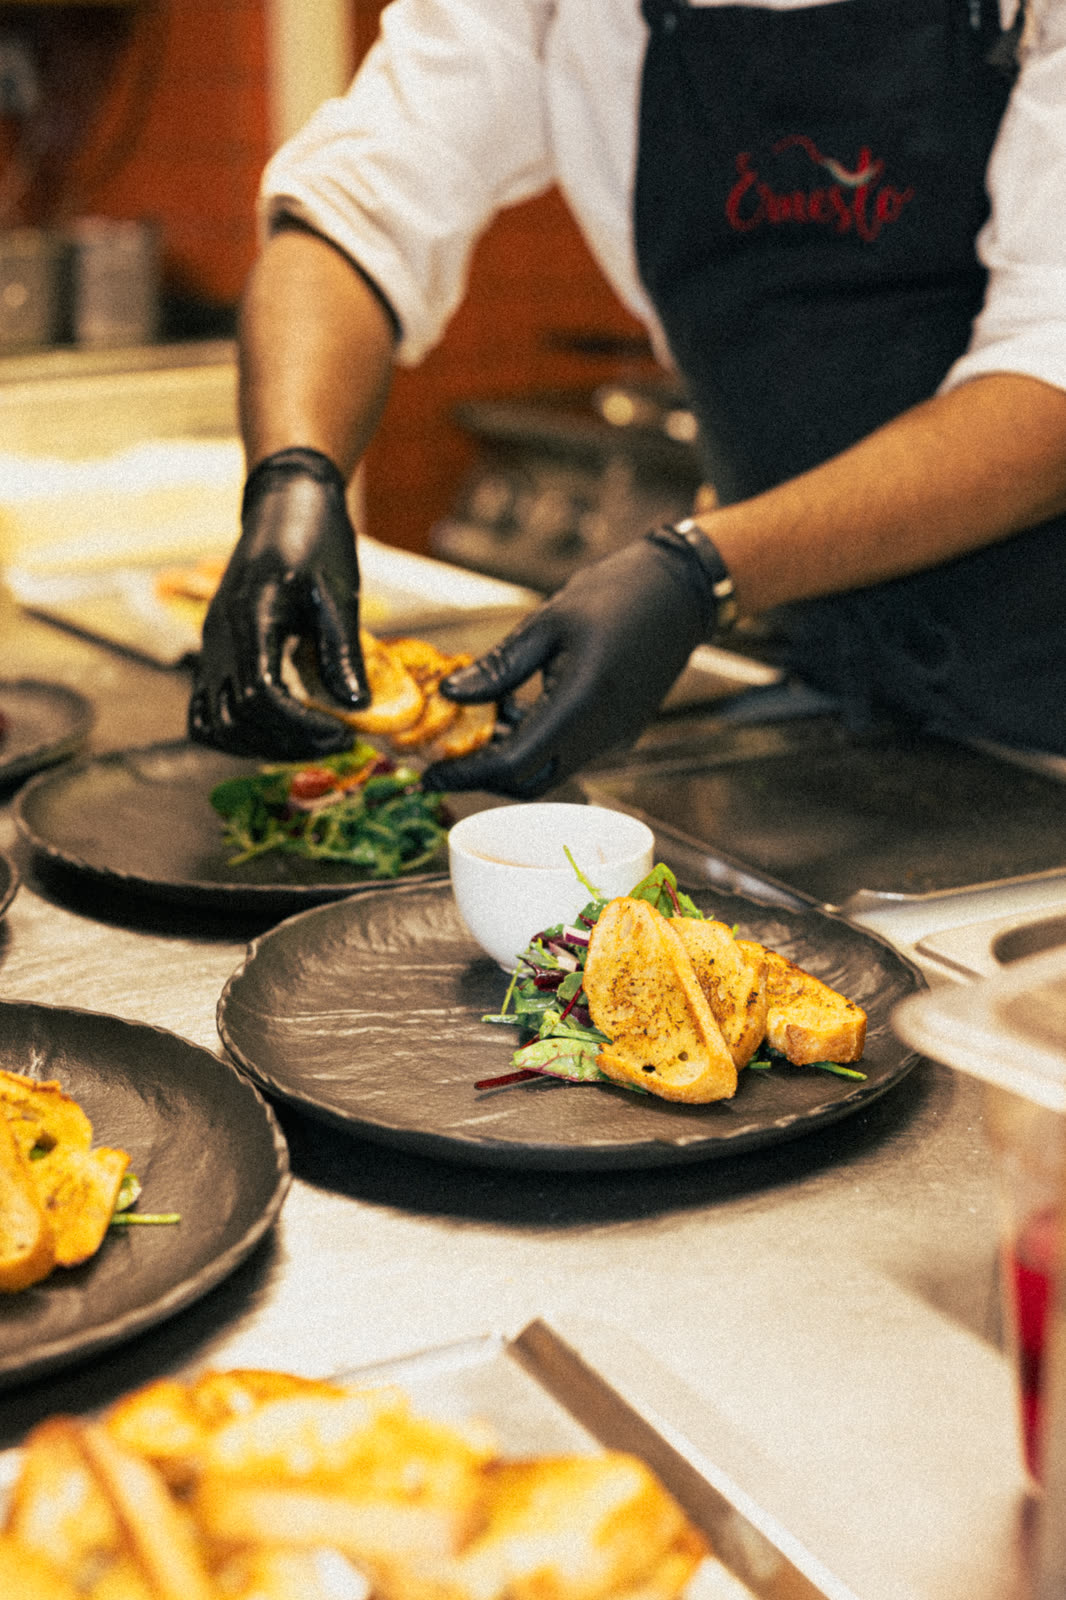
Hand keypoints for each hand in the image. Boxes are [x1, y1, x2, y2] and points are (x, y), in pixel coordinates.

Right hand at [188, 448, 368, 757]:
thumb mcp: (338, 593)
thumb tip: (357, 707)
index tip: (341, 734)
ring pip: (215, 724)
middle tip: (336, 742)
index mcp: (250, 617)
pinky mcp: (214, 652)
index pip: (260, 697)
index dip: (301, 728)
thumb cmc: (315, 540)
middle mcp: (219, 637)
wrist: (284, 503)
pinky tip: (277, 732)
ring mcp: (211, 646)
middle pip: (237, 719)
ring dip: (261, 744)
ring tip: (308, 740)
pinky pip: (204, 711)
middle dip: (288, 742)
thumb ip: (342, 652)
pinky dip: (234, 734)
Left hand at [421, 530, 722, 797]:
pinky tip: (518, 710)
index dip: (467, 775)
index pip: (513, 765)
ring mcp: (614, 737)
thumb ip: (499, 666)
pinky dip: (535, 744)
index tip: (431, 774)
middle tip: (448, 754)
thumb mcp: (547, 623)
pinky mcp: (619, 732)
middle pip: (530, 781)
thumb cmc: (616, 595)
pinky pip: (568, 753)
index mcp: (580, 705)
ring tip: (482, 720)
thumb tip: (452, 695)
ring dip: (511, 757)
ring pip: (549, 770)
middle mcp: (601, 734)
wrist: (680, 592)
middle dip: (485, 775)